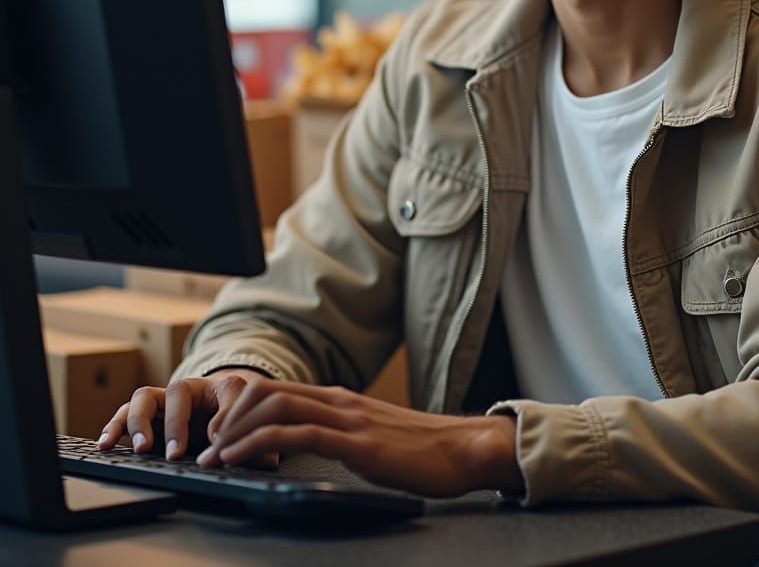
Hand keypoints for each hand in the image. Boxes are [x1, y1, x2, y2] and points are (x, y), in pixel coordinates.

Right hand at [97, 368, 278, 467]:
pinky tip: (106, 443)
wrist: (224, 405)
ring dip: (140, 422)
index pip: (226, 390)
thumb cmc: (238, 416)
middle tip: (174, 453)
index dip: (220, 417)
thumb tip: (266, 457)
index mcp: (224, 387)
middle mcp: (192, 389)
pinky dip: (114, 425)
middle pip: (179, 390)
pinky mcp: (147, 413)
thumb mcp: (251, 426)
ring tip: (140, 448)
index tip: (216, 442)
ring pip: (147, 396)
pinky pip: (125, 412)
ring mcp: (166, 399)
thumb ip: (258, 441)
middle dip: (175, 423)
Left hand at [197, 377, 522, 497]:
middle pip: (267, 392)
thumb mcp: (370, 436)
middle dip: (227, 417)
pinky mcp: (358, 443)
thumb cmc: (420, 448)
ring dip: (236, 432)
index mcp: (339, 399)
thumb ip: (340, 434)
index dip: (238, 407)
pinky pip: (298, 435)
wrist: (462, 448)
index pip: (276, 389)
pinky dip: (261, 444)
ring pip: (276, 408)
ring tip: (214, 457)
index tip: (216, 434)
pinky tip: (244, 460)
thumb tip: (305, 447)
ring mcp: (348, 419)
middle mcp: (339, 401)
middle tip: (206, 447)